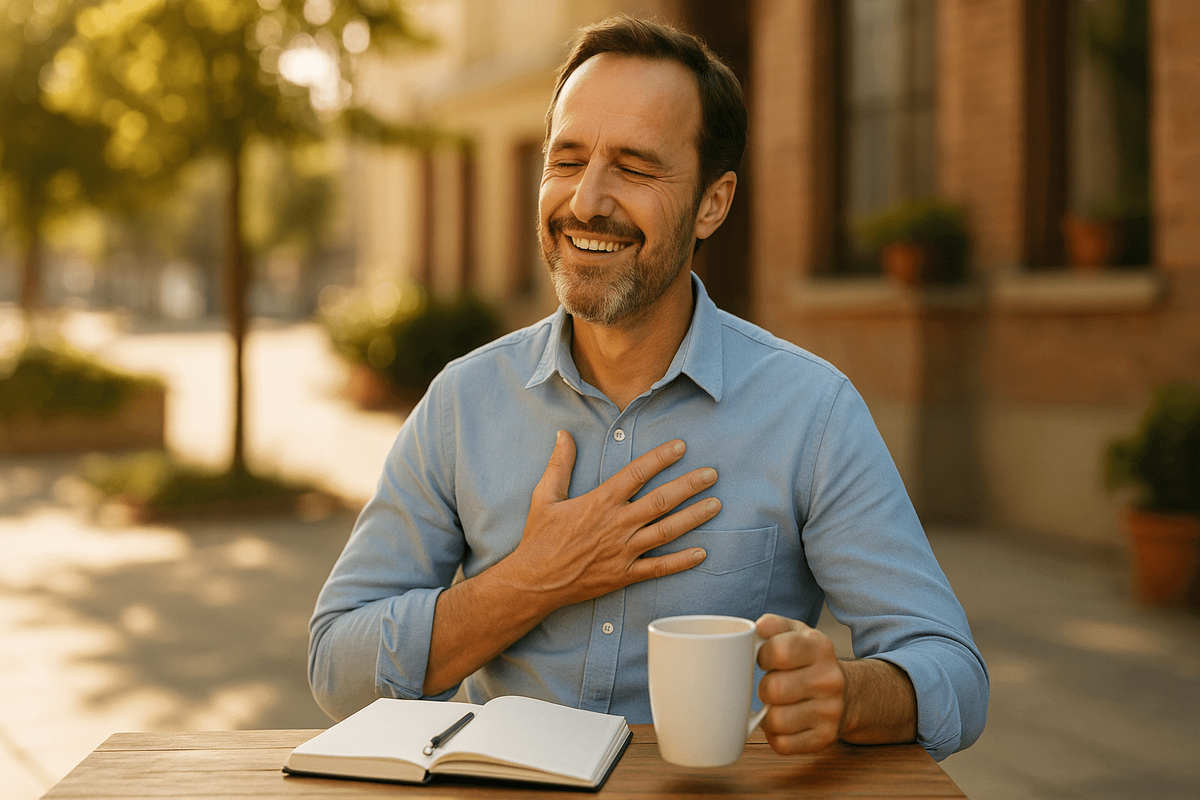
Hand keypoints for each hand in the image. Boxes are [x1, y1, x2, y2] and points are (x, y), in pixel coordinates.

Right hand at [509, 430, 720, 607]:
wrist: (534, 582)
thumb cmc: (539, 538)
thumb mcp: (544, 496)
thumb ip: (559, 464)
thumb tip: (564, 434)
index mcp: (600, 502)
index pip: (636, 473)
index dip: (660, 458)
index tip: (681, 446)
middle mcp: (616, 524)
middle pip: (661, 500)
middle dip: (689, 485)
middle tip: (712, 474)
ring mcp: (623, 551)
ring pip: (666, 531)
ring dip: (693, 517)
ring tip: (715, 505)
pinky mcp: (624, 575)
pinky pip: (659, 567)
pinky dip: (682, 561)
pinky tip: (702, 552)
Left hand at [754, 614, 917, 753]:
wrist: (847, 692)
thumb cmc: (810, 661)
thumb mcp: (797, 634)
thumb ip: (774, 625)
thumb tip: (759, 627)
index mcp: (820, 647)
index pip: (778, 651)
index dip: (762, 656)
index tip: (765, 660)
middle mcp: (829, 680)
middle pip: (772, 689)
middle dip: (764, 688)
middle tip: (771, 686)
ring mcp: (830, 712)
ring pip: (775, 720)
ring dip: (767, 714)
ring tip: (777, 705)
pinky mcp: (825, 738)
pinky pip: (782, 744)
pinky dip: (775, 735)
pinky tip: (784, 723)